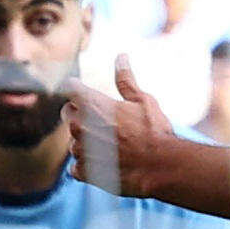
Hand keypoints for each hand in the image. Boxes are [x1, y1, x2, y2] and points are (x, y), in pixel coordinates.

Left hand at [66, 55, 175, 196]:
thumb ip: (126, 79)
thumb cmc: (154, 131)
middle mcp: (78, 125)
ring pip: (74, 141)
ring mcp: (79, 149)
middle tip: (108, 123)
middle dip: (82, 116)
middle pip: (68, 114)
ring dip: (87, 143)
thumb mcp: (143, 101)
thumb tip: (121, 57)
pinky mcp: (83, 171)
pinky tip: (108, 165)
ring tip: (113, 148)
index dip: (80, 90)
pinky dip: (89, 166)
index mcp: (90, 103)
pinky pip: (77, 166)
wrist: (161, 167)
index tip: (91, 95)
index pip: (70, 87)